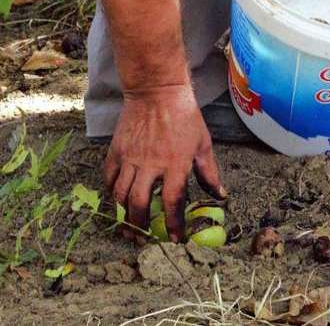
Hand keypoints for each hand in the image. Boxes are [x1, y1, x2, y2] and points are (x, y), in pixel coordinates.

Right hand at [104, 84, 225, 241]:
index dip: (173, 225)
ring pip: (120, 195)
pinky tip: (117, 199)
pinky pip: (109, 177)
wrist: (156, 90)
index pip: (173, 202)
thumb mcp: (203, 143)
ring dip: (124, 214)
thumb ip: (210, 173)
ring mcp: (131, 157)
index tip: (174, 239)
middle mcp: (150, 164)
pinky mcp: (116, 150)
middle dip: (140, 226)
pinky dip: (111, 192)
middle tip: (143, 237)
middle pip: (139, 204)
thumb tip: (220, 195)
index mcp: (175, 163)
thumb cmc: (184, 116)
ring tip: (129, 226)